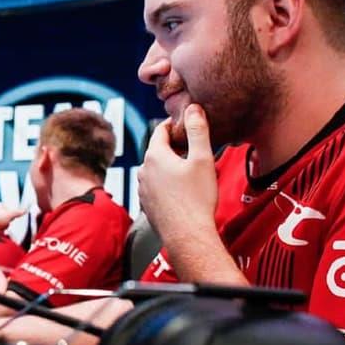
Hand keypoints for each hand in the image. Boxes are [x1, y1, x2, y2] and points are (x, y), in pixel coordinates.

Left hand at [137, 104, 218, 242]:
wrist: (187, 235)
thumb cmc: (196, 198)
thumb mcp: (202, 159)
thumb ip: (198, 131)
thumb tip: (193, 108)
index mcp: (154, 156)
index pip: (161, 130)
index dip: (176, 125)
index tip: (189, 125)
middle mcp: (143, 170)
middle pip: (158, 149)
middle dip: (175, 146)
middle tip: (195, 148)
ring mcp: (142, 189)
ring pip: (157, 169)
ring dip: (171, 165)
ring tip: (191, 170)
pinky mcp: (146, 204)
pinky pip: (156, 186)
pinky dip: (167, 182)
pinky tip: (183, 190)